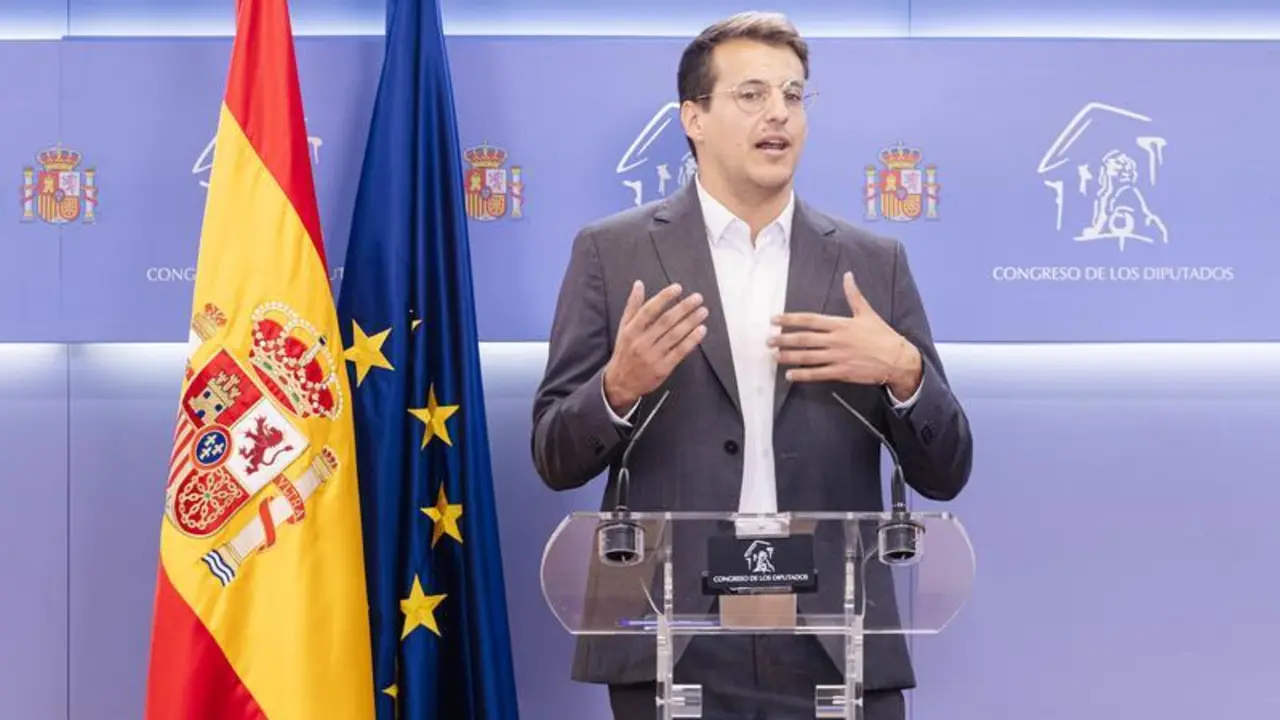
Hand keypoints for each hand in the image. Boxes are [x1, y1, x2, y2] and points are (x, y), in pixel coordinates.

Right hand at [603, 281, 707, 411]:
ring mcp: (653, 356)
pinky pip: (680, 352)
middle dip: (683, 308)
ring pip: (675, 335)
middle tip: (697, 298)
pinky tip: (701, 331)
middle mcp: (642, 342)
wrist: (620, 383)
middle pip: (665, 321)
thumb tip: (639, 284)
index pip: (649, 310)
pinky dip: (691, 340)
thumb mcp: (624, 328)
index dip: (664, 298)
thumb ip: (633, 306)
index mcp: (632, 330)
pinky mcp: (663, 368)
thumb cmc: (624, 352)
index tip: (678, 288)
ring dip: (691, 322)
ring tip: (702, 311)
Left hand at [768, 271, 921, 395]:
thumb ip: (854, 295)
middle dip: (783, 339)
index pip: (809, 320)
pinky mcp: (842, 372)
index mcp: (840, 324)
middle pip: (804, 339)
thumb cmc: (881, 335)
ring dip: (788, 357)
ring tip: (773, 356)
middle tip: (768, 340)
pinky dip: (802, 375)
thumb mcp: (867, 312)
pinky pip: (817, 374)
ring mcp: (838, 357)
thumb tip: (848, 275)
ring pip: (807, 357)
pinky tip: (789, 375)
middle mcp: (836, 340)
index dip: (790, 319)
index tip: (774, 320)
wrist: (897, 359)